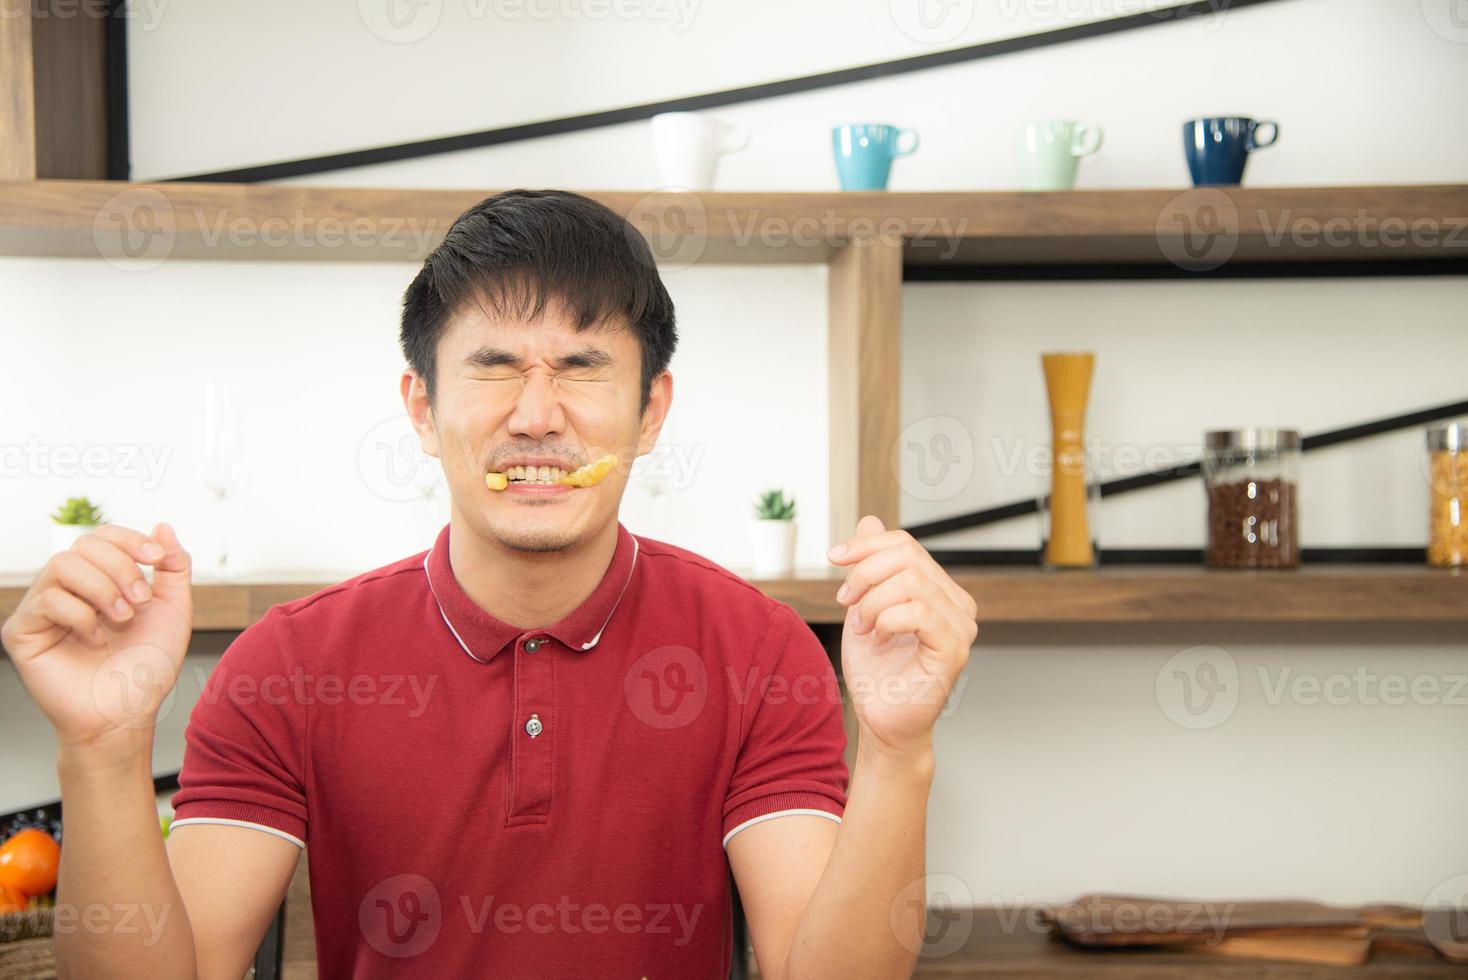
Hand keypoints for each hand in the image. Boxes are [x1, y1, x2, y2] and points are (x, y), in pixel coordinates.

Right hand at [1, 523, 191, 757]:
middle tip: (140, 602)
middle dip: (121, 568)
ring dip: (103, 589)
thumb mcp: (174, 609)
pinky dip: (81, 617)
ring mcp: (42, 609)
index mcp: (99, 580)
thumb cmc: (148, 667)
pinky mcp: (22, 632)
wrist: (128, 713)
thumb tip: (162, 526)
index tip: (156, 558)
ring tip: (122, 620)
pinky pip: (47, 600)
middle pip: (83, 544)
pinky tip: (95, 642)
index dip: (129, 539)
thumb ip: (173, 567)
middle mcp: (67, 589)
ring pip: (63, 565)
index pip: (102, 536)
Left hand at [828, 515, 976, 759]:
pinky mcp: (954, 650)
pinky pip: (919, 612)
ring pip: (911, 582)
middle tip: (846, 602)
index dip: (866, 544)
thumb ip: (870, 565)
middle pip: (907, 557)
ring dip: (872, 602)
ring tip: (862, 626)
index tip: (833, 557)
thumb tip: (870, 520)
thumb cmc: (876, 671)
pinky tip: (877, 637)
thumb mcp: (863, 605)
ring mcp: (961, 627)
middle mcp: (958, 604)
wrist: (880, 720)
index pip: (906, 544)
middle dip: (865, 574)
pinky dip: (886, 619)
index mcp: (940, 590)